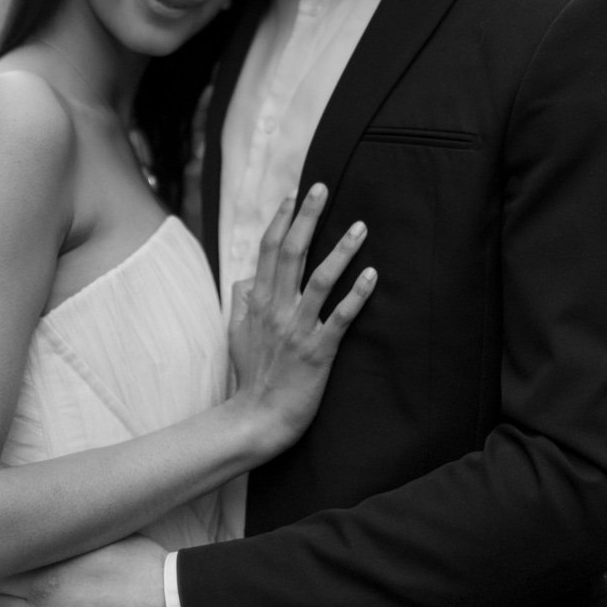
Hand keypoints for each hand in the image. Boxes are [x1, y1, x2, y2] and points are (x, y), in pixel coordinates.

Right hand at [228, 183, 374, 457]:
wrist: (258, 418)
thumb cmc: (251, 376)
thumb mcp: (235, 333)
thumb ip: (240, 302)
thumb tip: (245, 279)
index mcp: (257, 301)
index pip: (269, 249)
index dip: (281, 219)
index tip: (294, 193)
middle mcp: (276, 309)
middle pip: (291, 252)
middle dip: (307, 217)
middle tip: (322, 188)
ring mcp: (297, 329)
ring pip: (319, 279)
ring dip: (340, 250)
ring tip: (360, 227)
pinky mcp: (318, 350)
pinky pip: (340, 317)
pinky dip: (356, 294)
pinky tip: (371, 274)